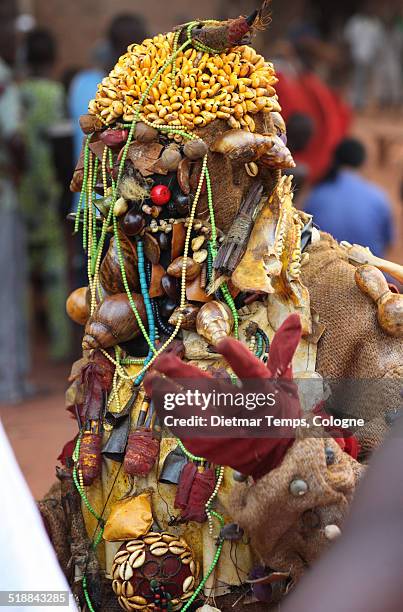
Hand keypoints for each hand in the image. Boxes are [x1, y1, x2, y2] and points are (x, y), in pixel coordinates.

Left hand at [144, 314, 302, 479]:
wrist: (276, 459)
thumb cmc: (280, 413)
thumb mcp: (285, 382)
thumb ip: (283, 350)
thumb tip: (296, 317)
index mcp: (268, 399)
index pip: (254, 377)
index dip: (239, 360)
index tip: (222, 341)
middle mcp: (245, 419)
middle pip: (213, 396)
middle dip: (185, 378)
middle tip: (163, 360)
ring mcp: (225, 435)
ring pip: (191, 415)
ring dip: (168, 397)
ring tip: (149, 379)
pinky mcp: (209, 447)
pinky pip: (184, 430)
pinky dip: (169, 412)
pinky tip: (156, 396)